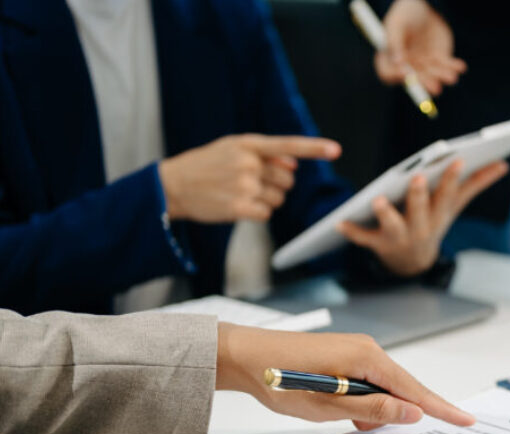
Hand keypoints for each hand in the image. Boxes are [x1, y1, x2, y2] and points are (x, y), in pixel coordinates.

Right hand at [158, 134, 340, 222]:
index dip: (314, 148)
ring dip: (265, 200)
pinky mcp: (239, 206)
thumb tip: (293, 165)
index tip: (336, 150)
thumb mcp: (232, 149)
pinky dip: (257, 213)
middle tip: (250, 183)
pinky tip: (238, 206)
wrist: (173, 185)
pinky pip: (266, 214)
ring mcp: (244, 185)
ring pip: (278, 200)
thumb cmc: (206, 165)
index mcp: (248, 144)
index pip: (288, 145)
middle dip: (276, 185)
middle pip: (288, 181)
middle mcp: (248, 162)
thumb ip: (264, 154)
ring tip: (240, 193)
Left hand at [214, 323, 473, 429]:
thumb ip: (374, 408)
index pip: (414, 388)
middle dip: (404, 412)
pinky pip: (367, 383)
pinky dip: (363, 401)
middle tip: (406, 427)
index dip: (441, 408)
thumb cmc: (281, 379)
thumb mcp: (330, 404)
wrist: (246, 356)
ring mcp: (355, 352)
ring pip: (383, 388)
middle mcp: (367, 350)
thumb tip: (412, 413)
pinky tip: (347, 412)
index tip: (466, 420)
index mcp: (367, 358)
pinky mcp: (343, 358)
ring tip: (353, 421)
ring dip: (376, 409)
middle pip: (402, 387)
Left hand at [337, 160, 508, 276]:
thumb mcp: (454, 206)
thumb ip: (477, 183)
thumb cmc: (433, 222)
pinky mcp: (377, 243)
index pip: (447, 194)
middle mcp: (421, 226)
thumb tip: (502, 165)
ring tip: (378, 200)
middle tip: (416, 179)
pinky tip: (339, 222)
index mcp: (439, 214)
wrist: (412, 262)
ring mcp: (399, 236)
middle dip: (418, 196)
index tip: (456, 159)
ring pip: (392, 225)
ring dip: (386, 214)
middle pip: (420, 210)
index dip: (451, 178)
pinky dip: (351, 232)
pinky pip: (363, 239)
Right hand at [375, 0, 466, 94]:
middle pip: (415, 79)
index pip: (388, 73)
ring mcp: (424, 63)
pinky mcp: (439, 59)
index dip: (396, 76)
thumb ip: (394, 41)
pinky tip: (461, 67)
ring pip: (433, 74)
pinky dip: (454, 67)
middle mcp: (407, 65)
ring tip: (452, 77)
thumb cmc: (405, 13)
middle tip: (436, 88)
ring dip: (442, 77)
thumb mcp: (397, 24)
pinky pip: (447, 66)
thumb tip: (398, 62)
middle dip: (426, 83)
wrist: (423, 5)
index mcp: (390, 57)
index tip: (405, 74)